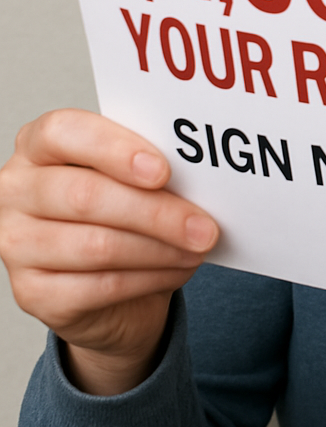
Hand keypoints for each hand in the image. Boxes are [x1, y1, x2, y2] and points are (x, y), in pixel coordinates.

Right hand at [0, 109, 218, 394]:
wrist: (104, 278)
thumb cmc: (121, 207)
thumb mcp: (133, 174)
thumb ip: (151, 163)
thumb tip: (201, 172)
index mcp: (40, 144)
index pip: (63, 132)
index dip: (114, 150)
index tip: (163, 170)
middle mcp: (17, 190)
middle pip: (86, 196)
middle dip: (156, 211)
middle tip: (205, 225)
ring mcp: (16, 244)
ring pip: (97, 245)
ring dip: (161, 248)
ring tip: (200, 245)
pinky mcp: (32, 293)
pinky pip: (100, 286)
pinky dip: (150, 277)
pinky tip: (179, 267)